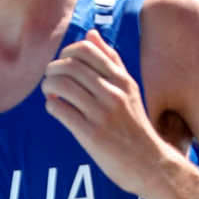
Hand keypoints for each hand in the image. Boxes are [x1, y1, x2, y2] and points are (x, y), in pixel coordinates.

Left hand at [41, 29, 171, 198]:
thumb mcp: (129, 89)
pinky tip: (54, 108)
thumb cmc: (135, 127)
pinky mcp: (91, 135)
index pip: (86, 49)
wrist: (150, 165)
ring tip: (49, 92)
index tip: (63, 63)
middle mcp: (113, 93)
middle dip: (53, 69)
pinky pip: (60, 109)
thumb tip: (91, 33)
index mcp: (122, 80)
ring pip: (62, 84)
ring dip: (48, 85)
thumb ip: (111, 61)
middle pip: (70, 65)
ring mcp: (102, 114)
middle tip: (50, 78)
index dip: (67, 52)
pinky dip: (51, 105)